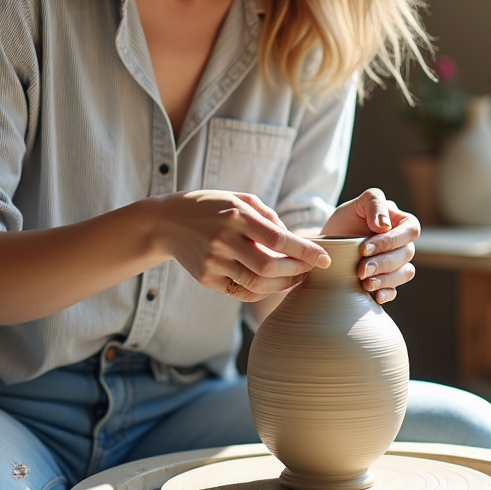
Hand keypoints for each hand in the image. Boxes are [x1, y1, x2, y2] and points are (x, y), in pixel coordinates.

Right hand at [153, 190, 329, 301]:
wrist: (166, 223)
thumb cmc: (209, 206)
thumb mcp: (238, 198)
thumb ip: (267, 217)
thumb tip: (292, 239)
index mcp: (236, 215)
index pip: (277, 239)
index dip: (305, 251)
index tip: (324, 258)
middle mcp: (224, 240)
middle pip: (269, 267)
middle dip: (296, 272)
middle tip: (311, 269)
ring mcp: (213, 262)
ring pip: (256, 284)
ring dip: (282, 285)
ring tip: (295, 278)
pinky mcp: (205, 278)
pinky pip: (240, 291)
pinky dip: (261, 290)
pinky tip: (271, 283)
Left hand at [321, 188, 417, 303]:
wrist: (329, 243)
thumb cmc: (347, 220)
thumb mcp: (356, 204)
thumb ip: (374, 203)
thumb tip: (385, 226)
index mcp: (400, 222)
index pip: (411, 229)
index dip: (391, 241)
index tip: (364, 248)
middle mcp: (403, 243)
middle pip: (407, 254)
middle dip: (383, 263)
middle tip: (361, 269)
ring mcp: (397, 263)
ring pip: (405, 273)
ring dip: (386, 279)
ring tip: (365, 283)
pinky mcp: (387, 281)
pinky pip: (395, 290)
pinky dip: (386, 293)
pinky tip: (375, 295)